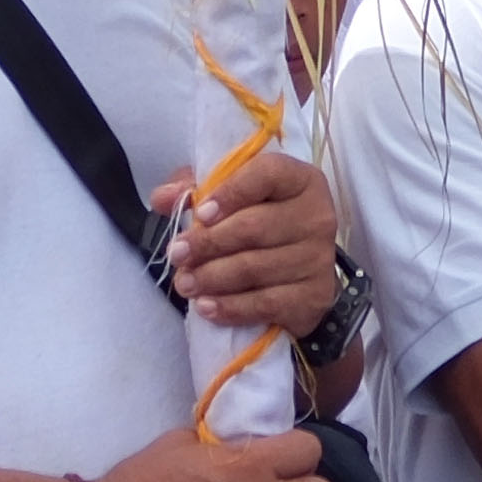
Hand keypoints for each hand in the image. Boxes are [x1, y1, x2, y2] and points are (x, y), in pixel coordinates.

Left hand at [162, 148, 343, 344]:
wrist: (300, 275)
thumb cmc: (260, 224)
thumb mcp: (232, 196)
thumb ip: (196, 188)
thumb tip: (162, 197)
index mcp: (299, 180)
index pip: (267, 174)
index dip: (231, 192)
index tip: (201, 213)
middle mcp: (317, 216)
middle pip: (255, 227)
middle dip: (208, 243)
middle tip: (176, 255)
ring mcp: (318, 259)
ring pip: (255, 268)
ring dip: (212, 278)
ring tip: (184, 284)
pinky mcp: (314, 297)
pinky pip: (266, 303)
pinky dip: (232, 307)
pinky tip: (206, 307)